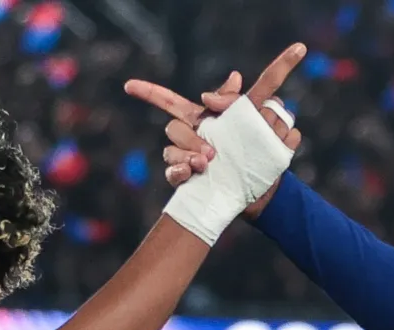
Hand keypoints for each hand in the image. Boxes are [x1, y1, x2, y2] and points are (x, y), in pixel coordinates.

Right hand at [124, 45, 305, 218]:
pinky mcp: (187, 180)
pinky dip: (180, 172)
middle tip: (213, 153)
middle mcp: (190, 137)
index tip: (128, 85)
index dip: (149, 92)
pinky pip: (172, 173)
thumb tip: (235, 76)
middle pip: (174, 128)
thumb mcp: (257, 122)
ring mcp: (186, 159)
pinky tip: (191, 173)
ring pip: (171, 150)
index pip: (170, 102)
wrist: (265, 189)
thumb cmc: (258, 150)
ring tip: (207, 164)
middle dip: (191, 138)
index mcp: (202, 119)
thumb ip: (243, 100)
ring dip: (188, 156)